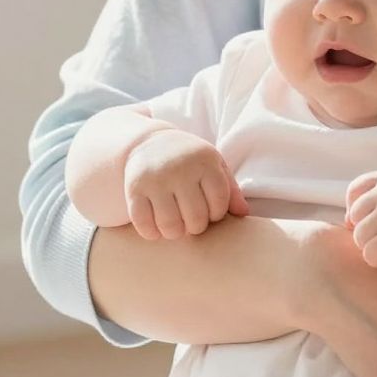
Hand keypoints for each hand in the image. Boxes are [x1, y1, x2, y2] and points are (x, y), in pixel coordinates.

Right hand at [122, 128, 248, 242]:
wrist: (148, 143)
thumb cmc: (189, 161)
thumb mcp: (213, 166)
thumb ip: (231, 190)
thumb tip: (243, 213)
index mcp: (204, 161)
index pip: (219, 204)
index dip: (216, 214)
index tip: (209, 210)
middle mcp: (180, 168)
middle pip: (196, 219)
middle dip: (196, 227)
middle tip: (191, 220)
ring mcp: (155, 179)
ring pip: (170, 226)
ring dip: (175, 233)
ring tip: (176, 226)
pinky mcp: (134, 189)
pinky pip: (144, 224)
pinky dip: (151, 233)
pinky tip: (156, 227)